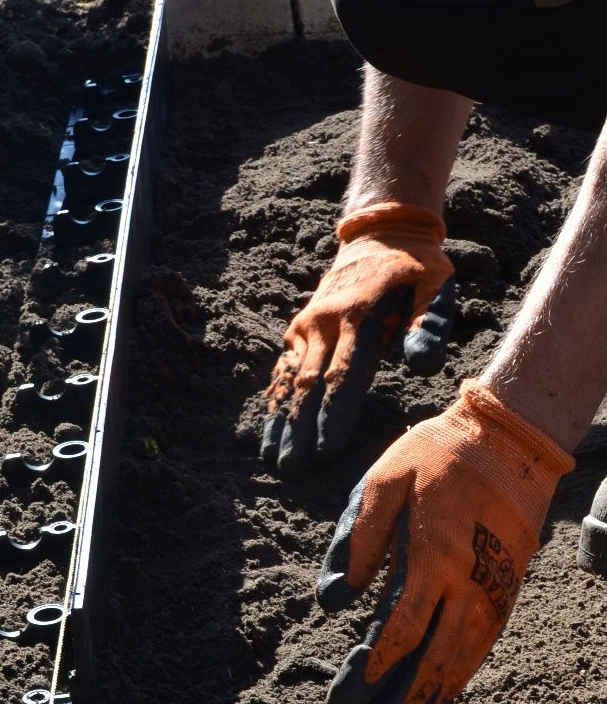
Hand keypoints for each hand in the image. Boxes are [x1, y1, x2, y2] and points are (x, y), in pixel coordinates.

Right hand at [263, 201, 455, 474]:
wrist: (380, 235)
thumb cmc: (417, 270)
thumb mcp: (435, 288)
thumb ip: (428, 326)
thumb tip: (424, 365)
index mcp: (359, 317)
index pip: (344, 375)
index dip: (334, 416)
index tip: (325, 451)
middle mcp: (325, 323)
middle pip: (310, 384)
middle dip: (300, 429)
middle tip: (292, 468)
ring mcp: (307, 327)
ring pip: (289, 380)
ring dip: (280, 421)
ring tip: (272, 458)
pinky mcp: (298, 330)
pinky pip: (282, 370)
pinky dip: (274, 401)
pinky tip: (268, 431)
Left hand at [317, 381, 572, 703]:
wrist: (511, 439)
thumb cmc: (435, 457)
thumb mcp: (381, 482)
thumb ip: (356, 541)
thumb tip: (335, 601)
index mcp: (432, 558)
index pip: (396, 634)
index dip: (368, 674)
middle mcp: (468, 583)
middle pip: (430, 663)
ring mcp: (493, 590)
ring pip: (461, 663)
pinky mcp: (506, 590)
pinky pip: (482, 646)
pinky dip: (458, 679)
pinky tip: (436, 703)